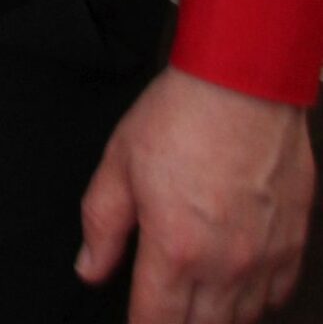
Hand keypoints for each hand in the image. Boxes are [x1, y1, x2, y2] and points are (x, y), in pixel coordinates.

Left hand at [77, 65, 312, 320]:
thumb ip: (101, 224)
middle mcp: (223, 264)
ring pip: (242, 321)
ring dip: (217, 317)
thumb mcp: (119, 161)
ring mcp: (263, 258)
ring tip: (200, 299)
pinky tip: (239, 283)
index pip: (155, 322)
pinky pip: (277, 297)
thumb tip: (89, 268)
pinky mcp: (293, 244)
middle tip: (167, 308)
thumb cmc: (182, 114)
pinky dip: (257, 300)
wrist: (243, 82)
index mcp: (174, 249)